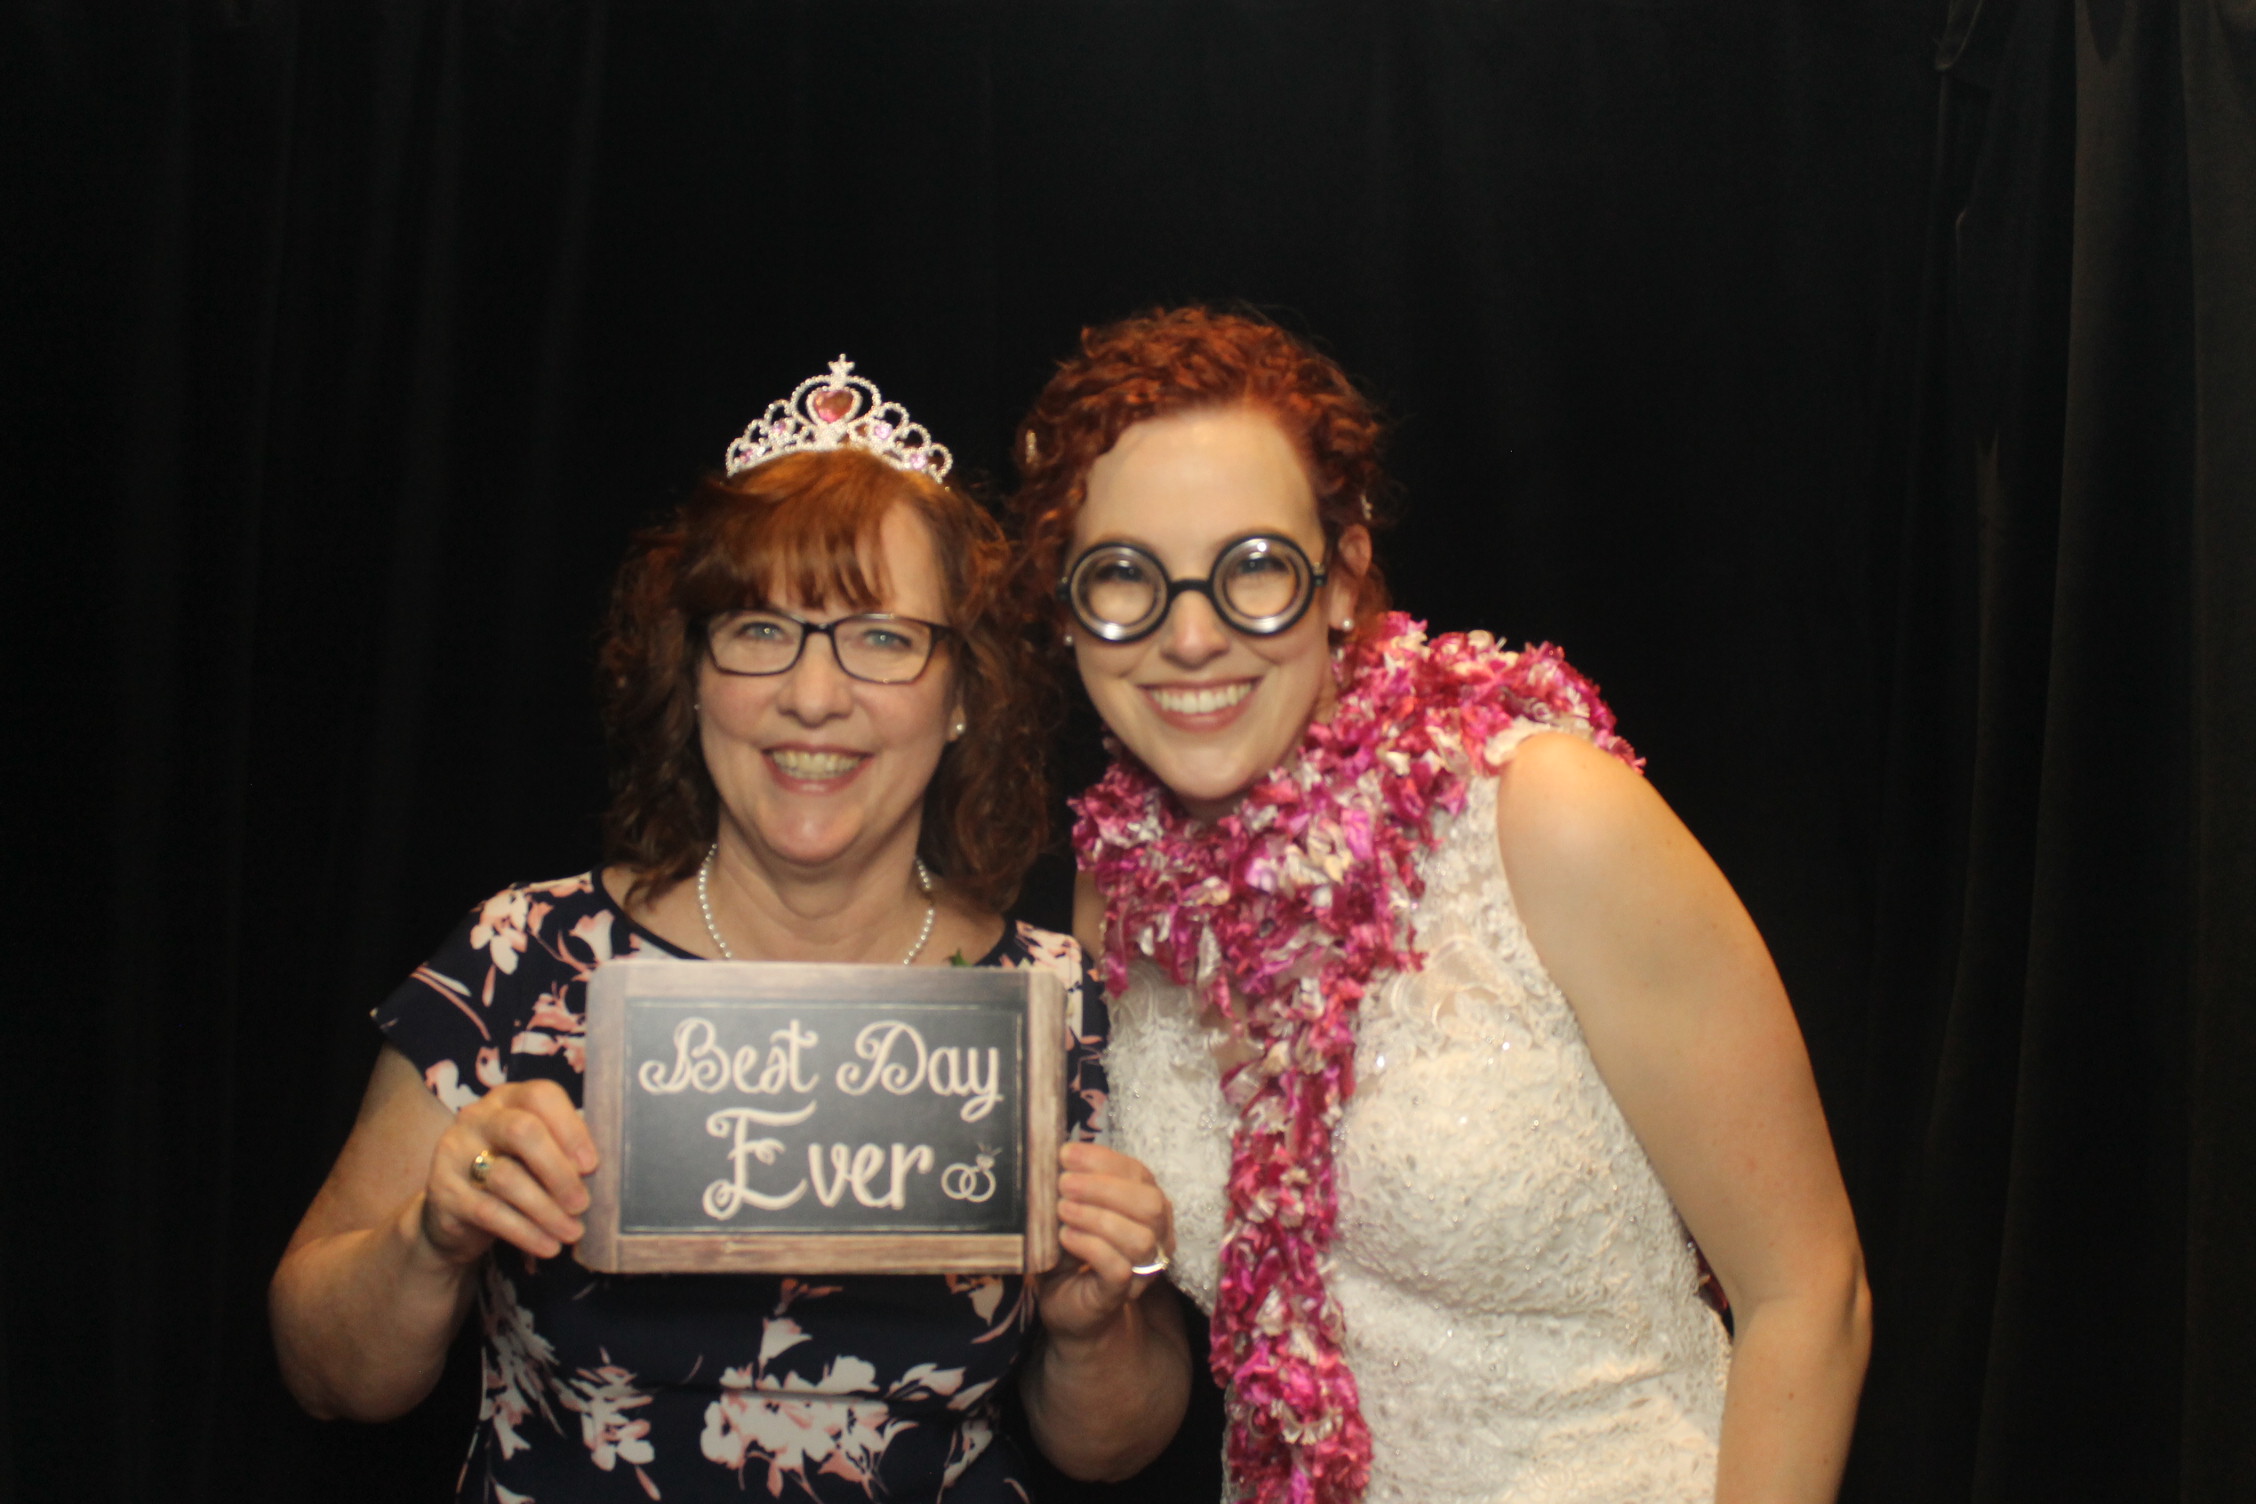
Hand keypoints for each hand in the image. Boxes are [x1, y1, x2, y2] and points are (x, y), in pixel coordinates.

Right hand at [418, 1079, 597, 1263]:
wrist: (453, 1212)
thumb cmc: (512, 1172)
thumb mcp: (535, 1153)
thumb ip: (563, 1150)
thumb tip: (603, 1171)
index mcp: (508, 1099)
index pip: (541, 1096)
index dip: (571, 1129)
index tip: (592, 1165)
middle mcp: (477, 1118)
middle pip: (523, 1131)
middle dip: (559, 1171)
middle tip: (583, 1204)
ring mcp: (454, 1153)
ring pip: (507, 1178)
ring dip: (547, 1210)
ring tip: (572, 1232)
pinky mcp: (444, 1193)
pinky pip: (490, 1212)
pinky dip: (526, 1232)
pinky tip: (549, 1246)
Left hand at [1038, 1143, 1175, 1342]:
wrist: (1067, 1307)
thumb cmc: (1070, 1251)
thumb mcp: (1069, 1210)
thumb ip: (1070, 1185)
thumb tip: (1054, 1152)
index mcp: (1143, 1204)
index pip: (1138, 1173)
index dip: (1103, 1160)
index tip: (1066, 1154)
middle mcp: (1155, 1234)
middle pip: (1151, 1203)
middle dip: (1104, 1187)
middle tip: (1064, 1184)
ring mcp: (1142, 1267)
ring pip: (1141, 1238)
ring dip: (1098, 1218)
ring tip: (1062, 1211)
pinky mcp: (1121, 1294)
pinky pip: (1120, 1268)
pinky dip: (1091, 1247)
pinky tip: (1066, 1238)